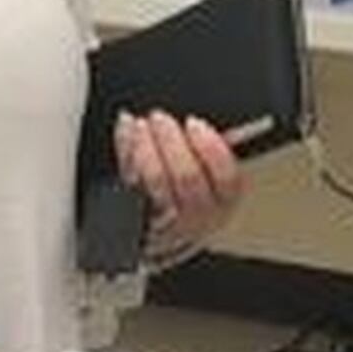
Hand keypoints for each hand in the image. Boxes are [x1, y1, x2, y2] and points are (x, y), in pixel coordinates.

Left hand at [114, 109, 245, 262]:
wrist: (160, 232)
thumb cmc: (189, 194)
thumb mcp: (208, 172)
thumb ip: (210, 145)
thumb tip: (214, 123)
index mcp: (223, 202)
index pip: (226, 178)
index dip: (210, 147)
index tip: (193, 123)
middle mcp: (199, 217)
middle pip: (187, 178)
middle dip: (172, 142)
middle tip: (160, 118)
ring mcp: (166, 222)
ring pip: (157, 182)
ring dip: (146, 147)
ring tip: (141, 125)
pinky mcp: (138, 219)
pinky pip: (131, 184)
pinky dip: (127, 153)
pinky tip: (126, 132)